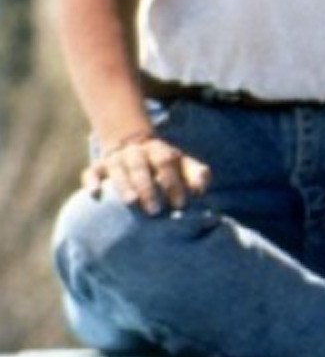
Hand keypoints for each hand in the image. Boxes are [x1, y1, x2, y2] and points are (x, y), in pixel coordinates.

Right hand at [83, 134, 210, 214]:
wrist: (133, 145)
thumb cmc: (164, 164)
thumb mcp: (183, 164)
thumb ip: (196, 174)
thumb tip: (201, 188)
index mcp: (159, 150)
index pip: (166, 163)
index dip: (174, 183)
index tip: (180, 205)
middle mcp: (136, 152)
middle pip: (141, 167)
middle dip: (148, 188)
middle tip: (155, 210)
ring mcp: (115, 158)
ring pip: (117, 170)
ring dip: (124, 186)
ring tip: (131, 202)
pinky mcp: (98, 166)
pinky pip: (91, 171)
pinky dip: (91, 181)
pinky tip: (94, 193)